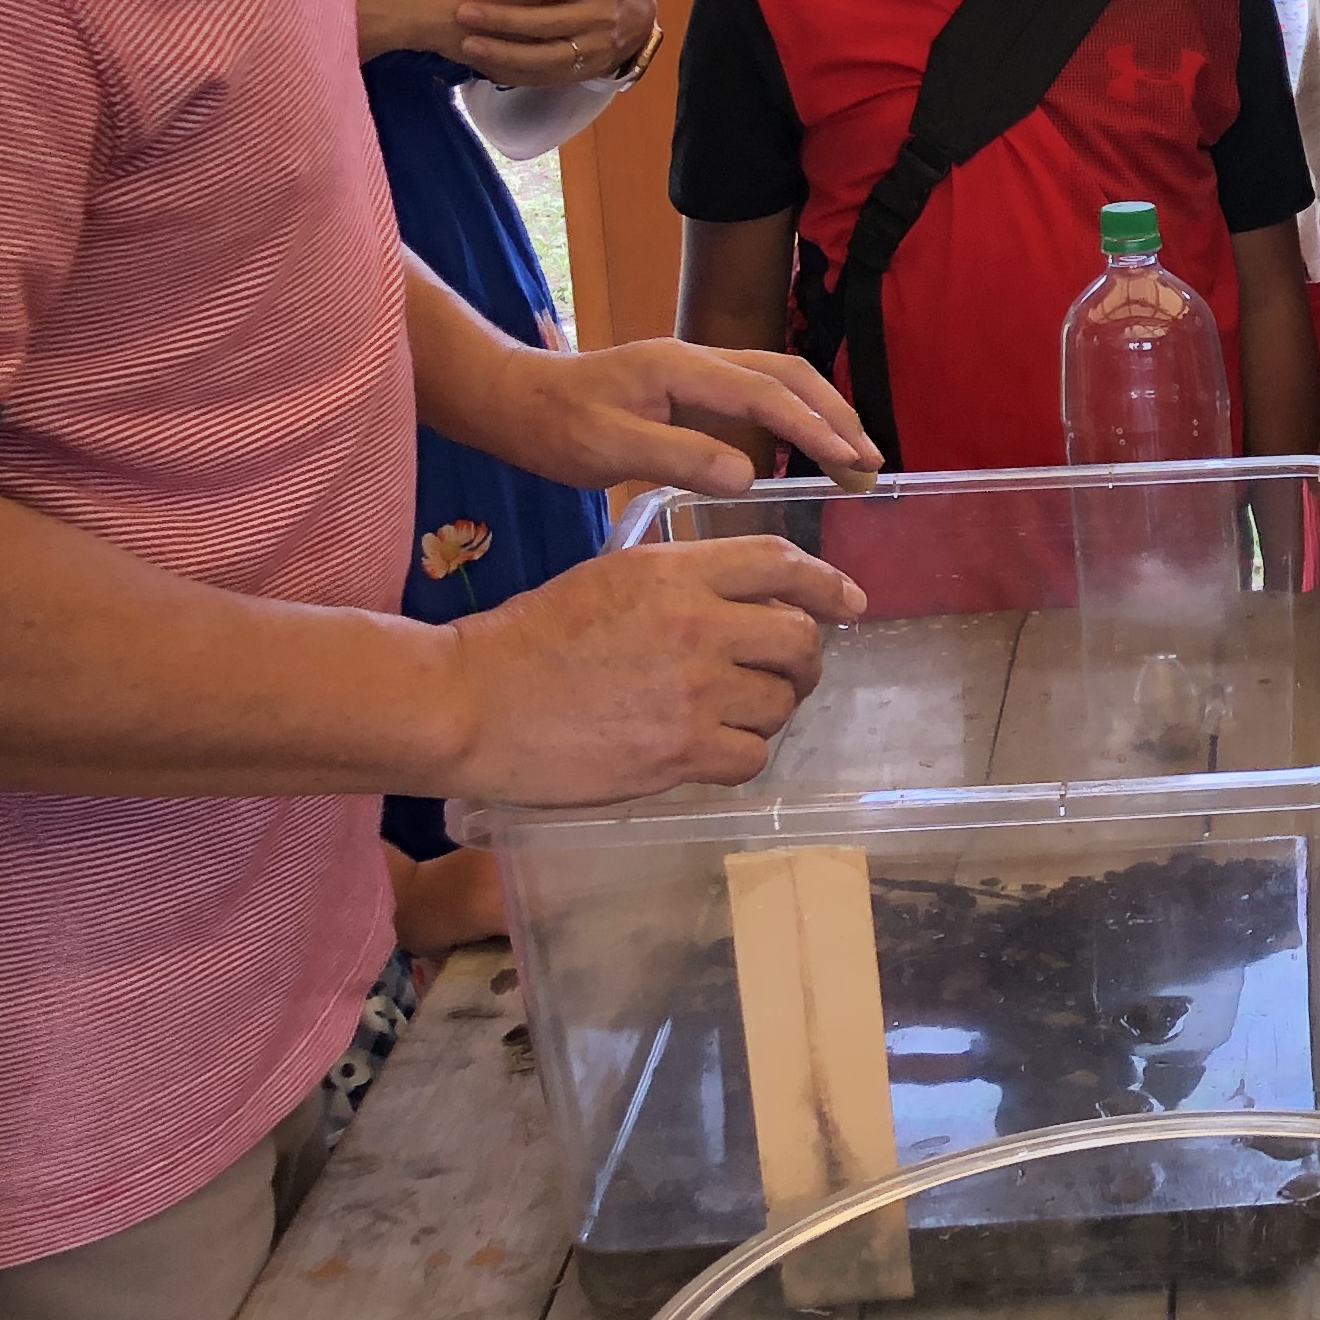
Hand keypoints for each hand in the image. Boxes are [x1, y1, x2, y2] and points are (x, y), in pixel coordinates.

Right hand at [441, 536, 866, 805]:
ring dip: (767, 711)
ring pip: (779, 703)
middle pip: (799, 640)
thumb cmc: (527, 641)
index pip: (780, 564)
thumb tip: (743, 607)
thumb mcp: (609, 580)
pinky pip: (751, 755)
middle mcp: (695, 624)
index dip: (827, 583)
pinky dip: (739, 755)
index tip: (851, 602)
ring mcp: (692, 690)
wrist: (468, 702)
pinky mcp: (680, 751)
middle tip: (787, 676)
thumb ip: (680, 586)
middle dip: (805, 661)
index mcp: (674, 572)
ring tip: (730, 715)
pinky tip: (709, 751)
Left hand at [469, 337, 874, 497]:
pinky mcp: (688, 386)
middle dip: (837, 416)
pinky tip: (807, 446)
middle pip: (788, 375)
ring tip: (856, 457)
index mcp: (681, 370)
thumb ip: (678, 457)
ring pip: (778, 379)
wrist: (509, 398)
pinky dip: (796, 414)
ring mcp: (694, 369)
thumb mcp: (605, 448)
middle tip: (872, 465)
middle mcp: (696, 359)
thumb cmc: (550, 426)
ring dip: (823, 413)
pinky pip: (759, 392)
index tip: (853, 464)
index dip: (815, 429)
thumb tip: (749, 476)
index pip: (767, 395)